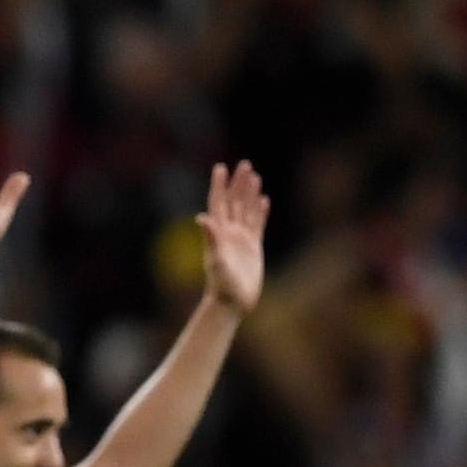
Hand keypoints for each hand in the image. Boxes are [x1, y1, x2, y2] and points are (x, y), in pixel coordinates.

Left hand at [198, 158, 268, 312]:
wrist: (232, 303)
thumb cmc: (221, 285)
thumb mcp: (216, 260)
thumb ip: (211, 239)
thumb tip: (202, 218)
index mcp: (219, 233)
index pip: (218, 203)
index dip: (219, 185)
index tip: (220, 167)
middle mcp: (229, 233)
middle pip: (234, 202)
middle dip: (238, 183)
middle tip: (244, 164)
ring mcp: (241, 239)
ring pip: (246, 210)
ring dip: (249, 193)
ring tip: (254, 176)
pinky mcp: (253, 247)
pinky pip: (258, 224)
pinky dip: (260, 211)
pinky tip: (264, 200)